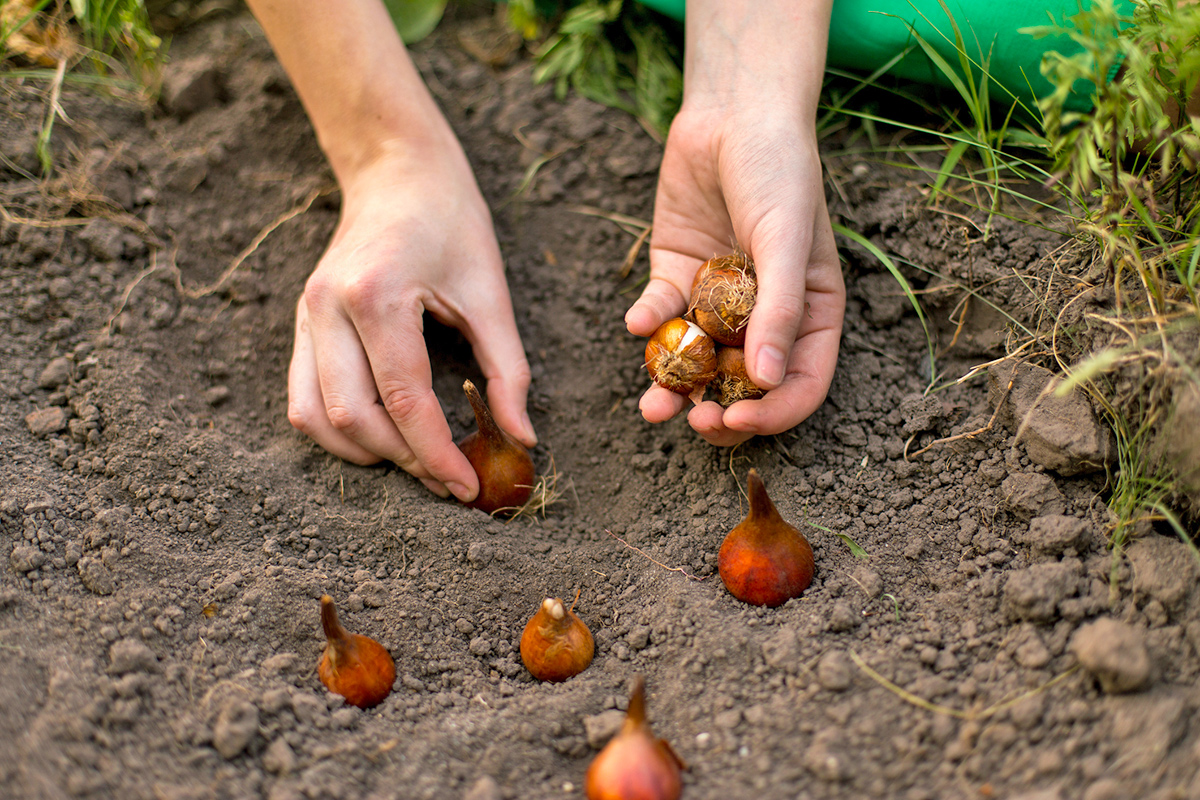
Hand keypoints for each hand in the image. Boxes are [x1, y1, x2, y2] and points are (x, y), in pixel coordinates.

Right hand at [287, 141, 535, 500]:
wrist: (398, 171)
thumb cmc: (452, 222)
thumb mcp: (492, 292)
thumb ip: (508, 369)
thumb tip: (523, 439)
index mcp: (376, 295)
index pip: (404, 399)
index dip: (437, 453)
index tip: (467, 487)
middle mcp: (326, 307)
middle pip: (353, 417)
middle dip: (404, 460)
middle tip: (448, 479)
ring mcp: (305, 315)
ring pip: (315, 417)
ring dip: (365, 453)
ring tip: (416, 461)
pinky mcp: (301, 323)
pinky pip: (303, 398)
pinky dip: (339, 430)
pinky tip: (383, 436)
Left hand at [624, 0, 844, 446]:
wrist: (733, 114)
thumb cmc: (779, 173)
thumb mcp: (787, 241)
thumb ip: (780, 310)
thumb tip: (769, 381)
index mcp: (810, 315)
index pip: (799, 383)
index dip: (772, 414)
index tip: (737, 420)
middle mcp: (764, 316)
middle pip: (743, 385)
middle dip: (718, 411)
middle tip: (694, 422)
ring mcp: (717, 300)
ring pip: (695, 361)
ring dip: (673, 388)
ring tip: (652, 406)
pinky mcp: (677, 276)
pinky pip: (661, 314)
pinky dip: (648, 323)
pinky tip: (637, 321)